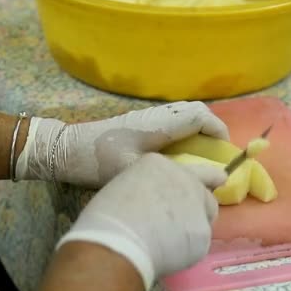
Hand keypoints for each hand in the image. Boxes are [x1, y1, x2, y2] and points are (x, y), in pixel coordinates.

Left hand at [16, 101, 228, 187]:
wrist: (65, 150)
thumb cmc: (98, 162)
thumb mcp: (137, 172)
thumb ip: (176, 175)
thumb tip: (210, 180)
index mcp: (157, 124)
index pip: (199, 116)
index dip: (218, 130)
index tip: (225, 152)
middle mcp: (155, 115)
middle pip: (194, 110)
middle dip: (211, 128)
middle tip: (216, 153)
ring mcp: (146, 115)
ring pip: (183, 112)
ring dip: (198, 128)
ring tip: (201, 155)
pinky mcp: (139, 121)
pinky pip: (172, 119)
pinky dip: (184, 131)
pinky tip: (178, 153)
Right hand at [56, 153, 225, 289]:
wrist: (118, 243)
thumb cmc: (107, 218)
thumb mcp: (122, 190)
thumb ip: (144, 191)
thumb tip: (150, 207)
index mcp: (159, 164)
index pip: (181, 171)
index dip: (180, 187)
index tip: (179, 197)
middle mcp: (184, 177)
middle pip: (203, 191)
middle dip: (197, 205)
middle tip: (183, 224)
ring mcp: (198, 204)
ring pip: (207, 216)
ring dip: (195, 227)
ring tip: (172, 243)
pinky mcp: (204, 232)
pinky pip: (200, 243)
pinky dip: (188, 251)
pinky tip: (169, 256)